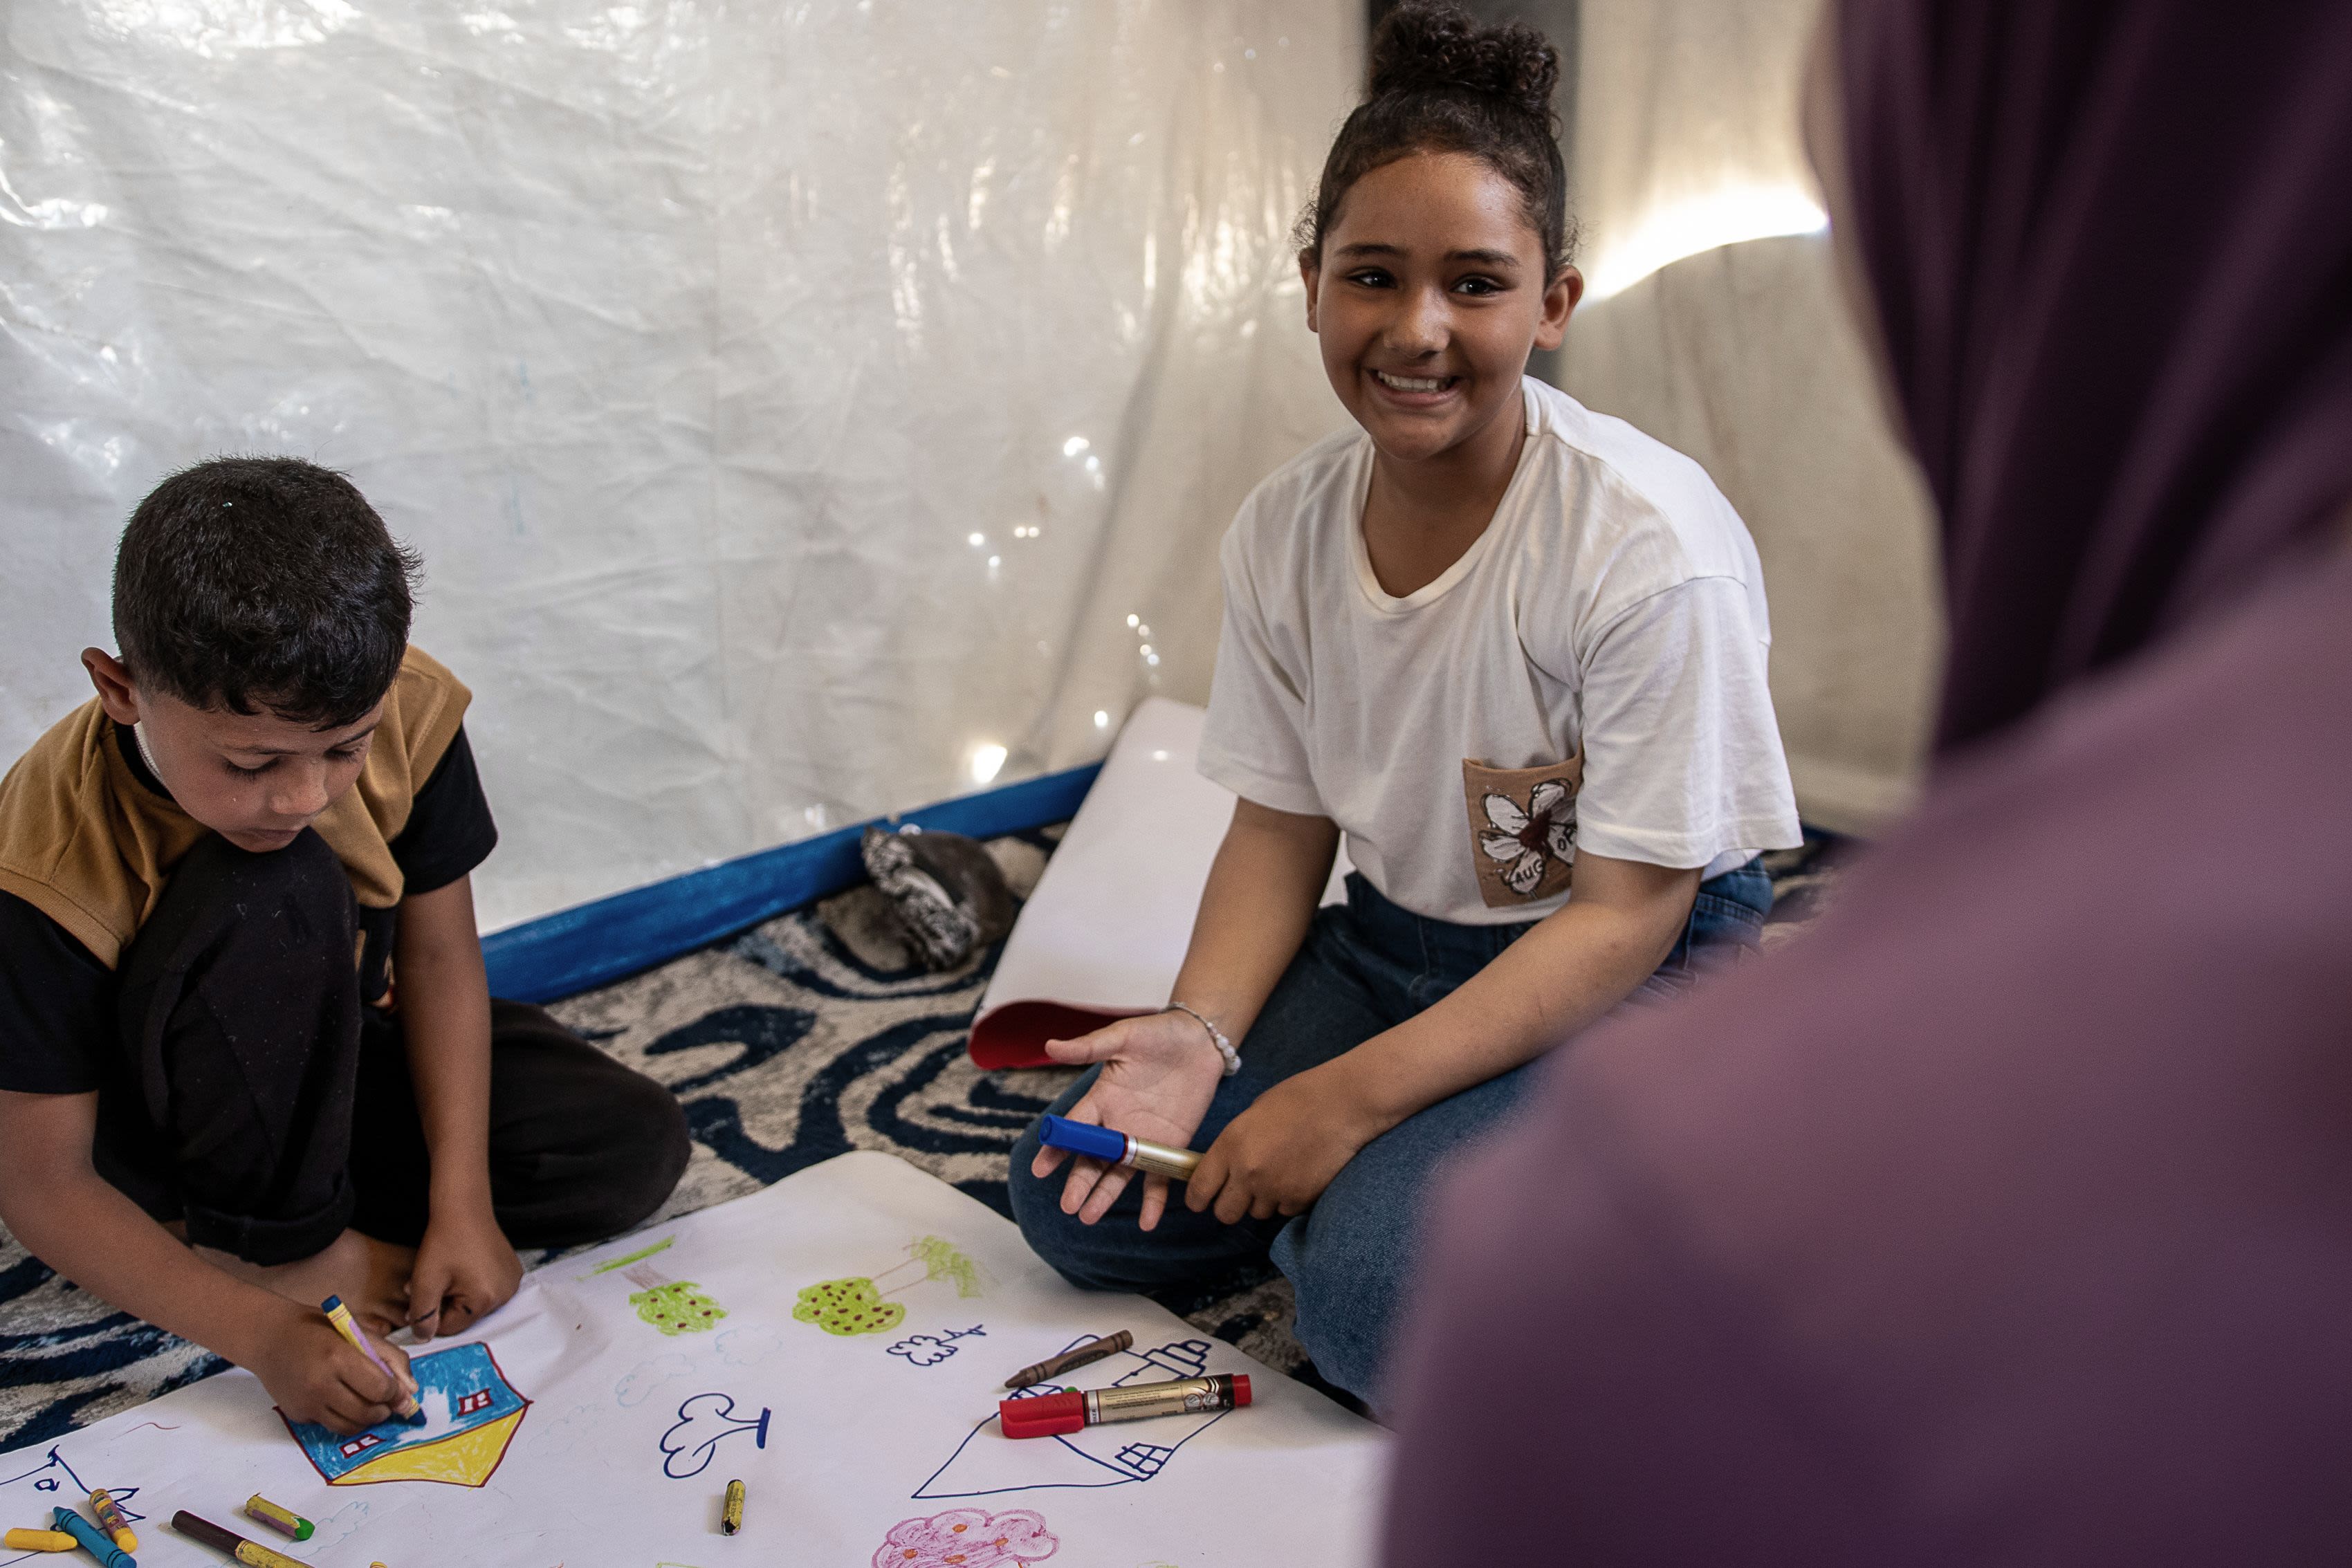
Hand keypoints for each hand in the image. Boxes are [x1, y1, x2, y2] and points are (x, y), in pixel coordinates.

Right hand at [254, 1305, 414, 1433]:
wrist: (270, 1338)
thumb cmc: (318, 1330)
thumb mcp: (358, 1331)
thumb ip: (390, 1357)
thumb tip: (410, 1390)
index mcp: (339, 1357)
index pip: (380, 1388)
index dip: (394, 1392)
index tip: (396, 1388)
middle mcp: (321, 1384)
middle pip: (367, 1413)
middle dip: (384, 1410)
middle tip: (386, 1402)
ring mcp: (307, 1403)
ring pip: (350, 1427)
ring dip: (366, 1420)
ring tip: (368, 1404)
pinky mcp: (297, 1415)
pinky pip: (329, 1425)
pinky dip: (342, 1418)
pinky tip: (341, 1401)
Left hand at [407, 1202, 520, 1341]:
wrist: (464, 1209)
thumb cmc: (445, 1241)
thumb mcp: (424, 1281)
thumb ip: (422, 1315)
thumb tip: (423, 1337)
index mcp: (484, 1299)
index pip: (451, 1327)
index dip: (432, 1313)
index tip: (424, 1294)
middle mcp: (505, 1294)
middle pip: (466, 1317)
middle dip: (446, 1304)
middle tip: (435, 1281)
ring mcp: (511, 1282)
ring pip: (476, 1304)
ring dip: (460, 1295)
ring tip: (450, 1272)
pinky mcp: (512, 1272)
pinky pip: (489, 1290)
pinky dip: (475, 1284)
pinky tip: (466, 1267)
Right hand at [1031, 1011, 1226, 1229]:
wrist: (1201, 1040)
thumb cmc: (1159, 1033)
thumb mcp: (1123, 1036)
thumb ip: (1089, 1047)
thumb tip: (1050, 1046)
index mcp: (1101, 1099)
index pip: (1074, 1129)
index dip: (1056, 1149)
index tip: (1040, 1169)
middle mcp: (1117, 1124)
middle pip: (1093, 1159)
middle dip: (1079, 1182)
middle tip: (1068, 1206)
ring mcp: (1142, 1138)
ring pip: (1119, 1174)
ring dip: (1104, 1196)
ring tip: (1088, 1217)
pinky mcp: (1168, 1146)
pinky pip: (1158, 1179)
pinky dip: (1153, 1201)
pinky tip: (1147, 1222)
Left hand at [1187, 1062, 1379, 1223]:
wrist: (1343, 1104)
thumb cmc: (1299, 1098)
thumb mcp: (1253, 1114)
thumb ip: (1235, 1144)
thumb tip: (1227, 1167)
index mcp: (1231, 1145)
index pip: (1199, 1189)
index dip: (1198, 1199)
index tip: (1201, 1200)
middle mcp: (1248, 1172)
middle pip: (1225, 1214)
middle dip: (1231, 1205)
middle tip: (1243, 1191)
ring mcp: (1275, 1189)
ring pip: (1257, 1214)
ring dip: (1263, 1201)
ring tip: (1280, 1173)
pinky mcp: (1300, 1199)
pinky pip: (1285, 1211)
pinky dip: (1289, 1199)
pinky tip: (1300, 1175)